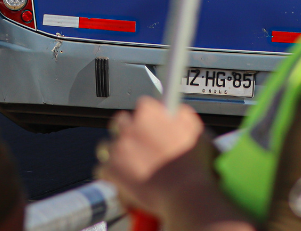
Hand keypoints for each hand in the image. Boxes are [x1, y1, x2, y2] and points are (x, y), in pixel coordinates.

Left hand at [96, 97, 209, 215]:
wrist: (186, 194)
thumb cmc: (195, 166)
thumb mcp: (197, 131)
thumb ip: (181, 116)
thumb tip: (175, 112)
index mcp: (150, 113)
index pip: (143, 105)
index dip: (149, 117)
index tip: (152, 124)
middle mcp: (130, 127)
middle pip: (120, 122)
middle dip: (128, 132)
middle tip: (141, 146)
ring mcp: (118, 148)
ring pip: (107, 146)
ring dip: (118, 154)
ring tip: (133, 167)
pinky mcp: (110, 170)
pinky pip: (103, 170)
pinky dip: (113, 177)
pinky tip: (127, 182)